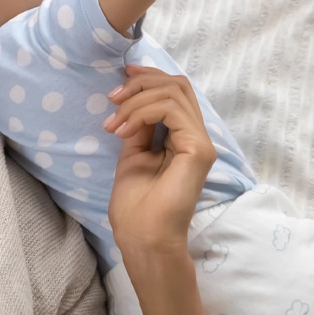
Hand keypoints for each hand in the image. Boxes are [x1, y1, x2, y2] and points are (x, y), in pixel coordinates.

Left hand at [104, 66, 215, 255]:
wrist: (143, 237)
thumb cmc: (137, 204)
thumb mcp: (132, 152)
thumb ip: (139, 125)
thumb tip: (133, 96)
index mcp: (182, 136)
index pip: (175, 90)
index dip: (148, 76)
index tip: (121, 77)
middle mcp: (196, 136)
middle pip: (177, 84)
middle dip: (140, 83)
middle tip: (112, 99)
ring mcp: (200, 142)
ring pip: (173, 92)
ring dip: (135, 100)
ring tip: (114, 124)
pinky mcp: (198, 149)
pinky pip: (171, 110)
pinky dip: (142, 112)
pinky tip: (124, 130)